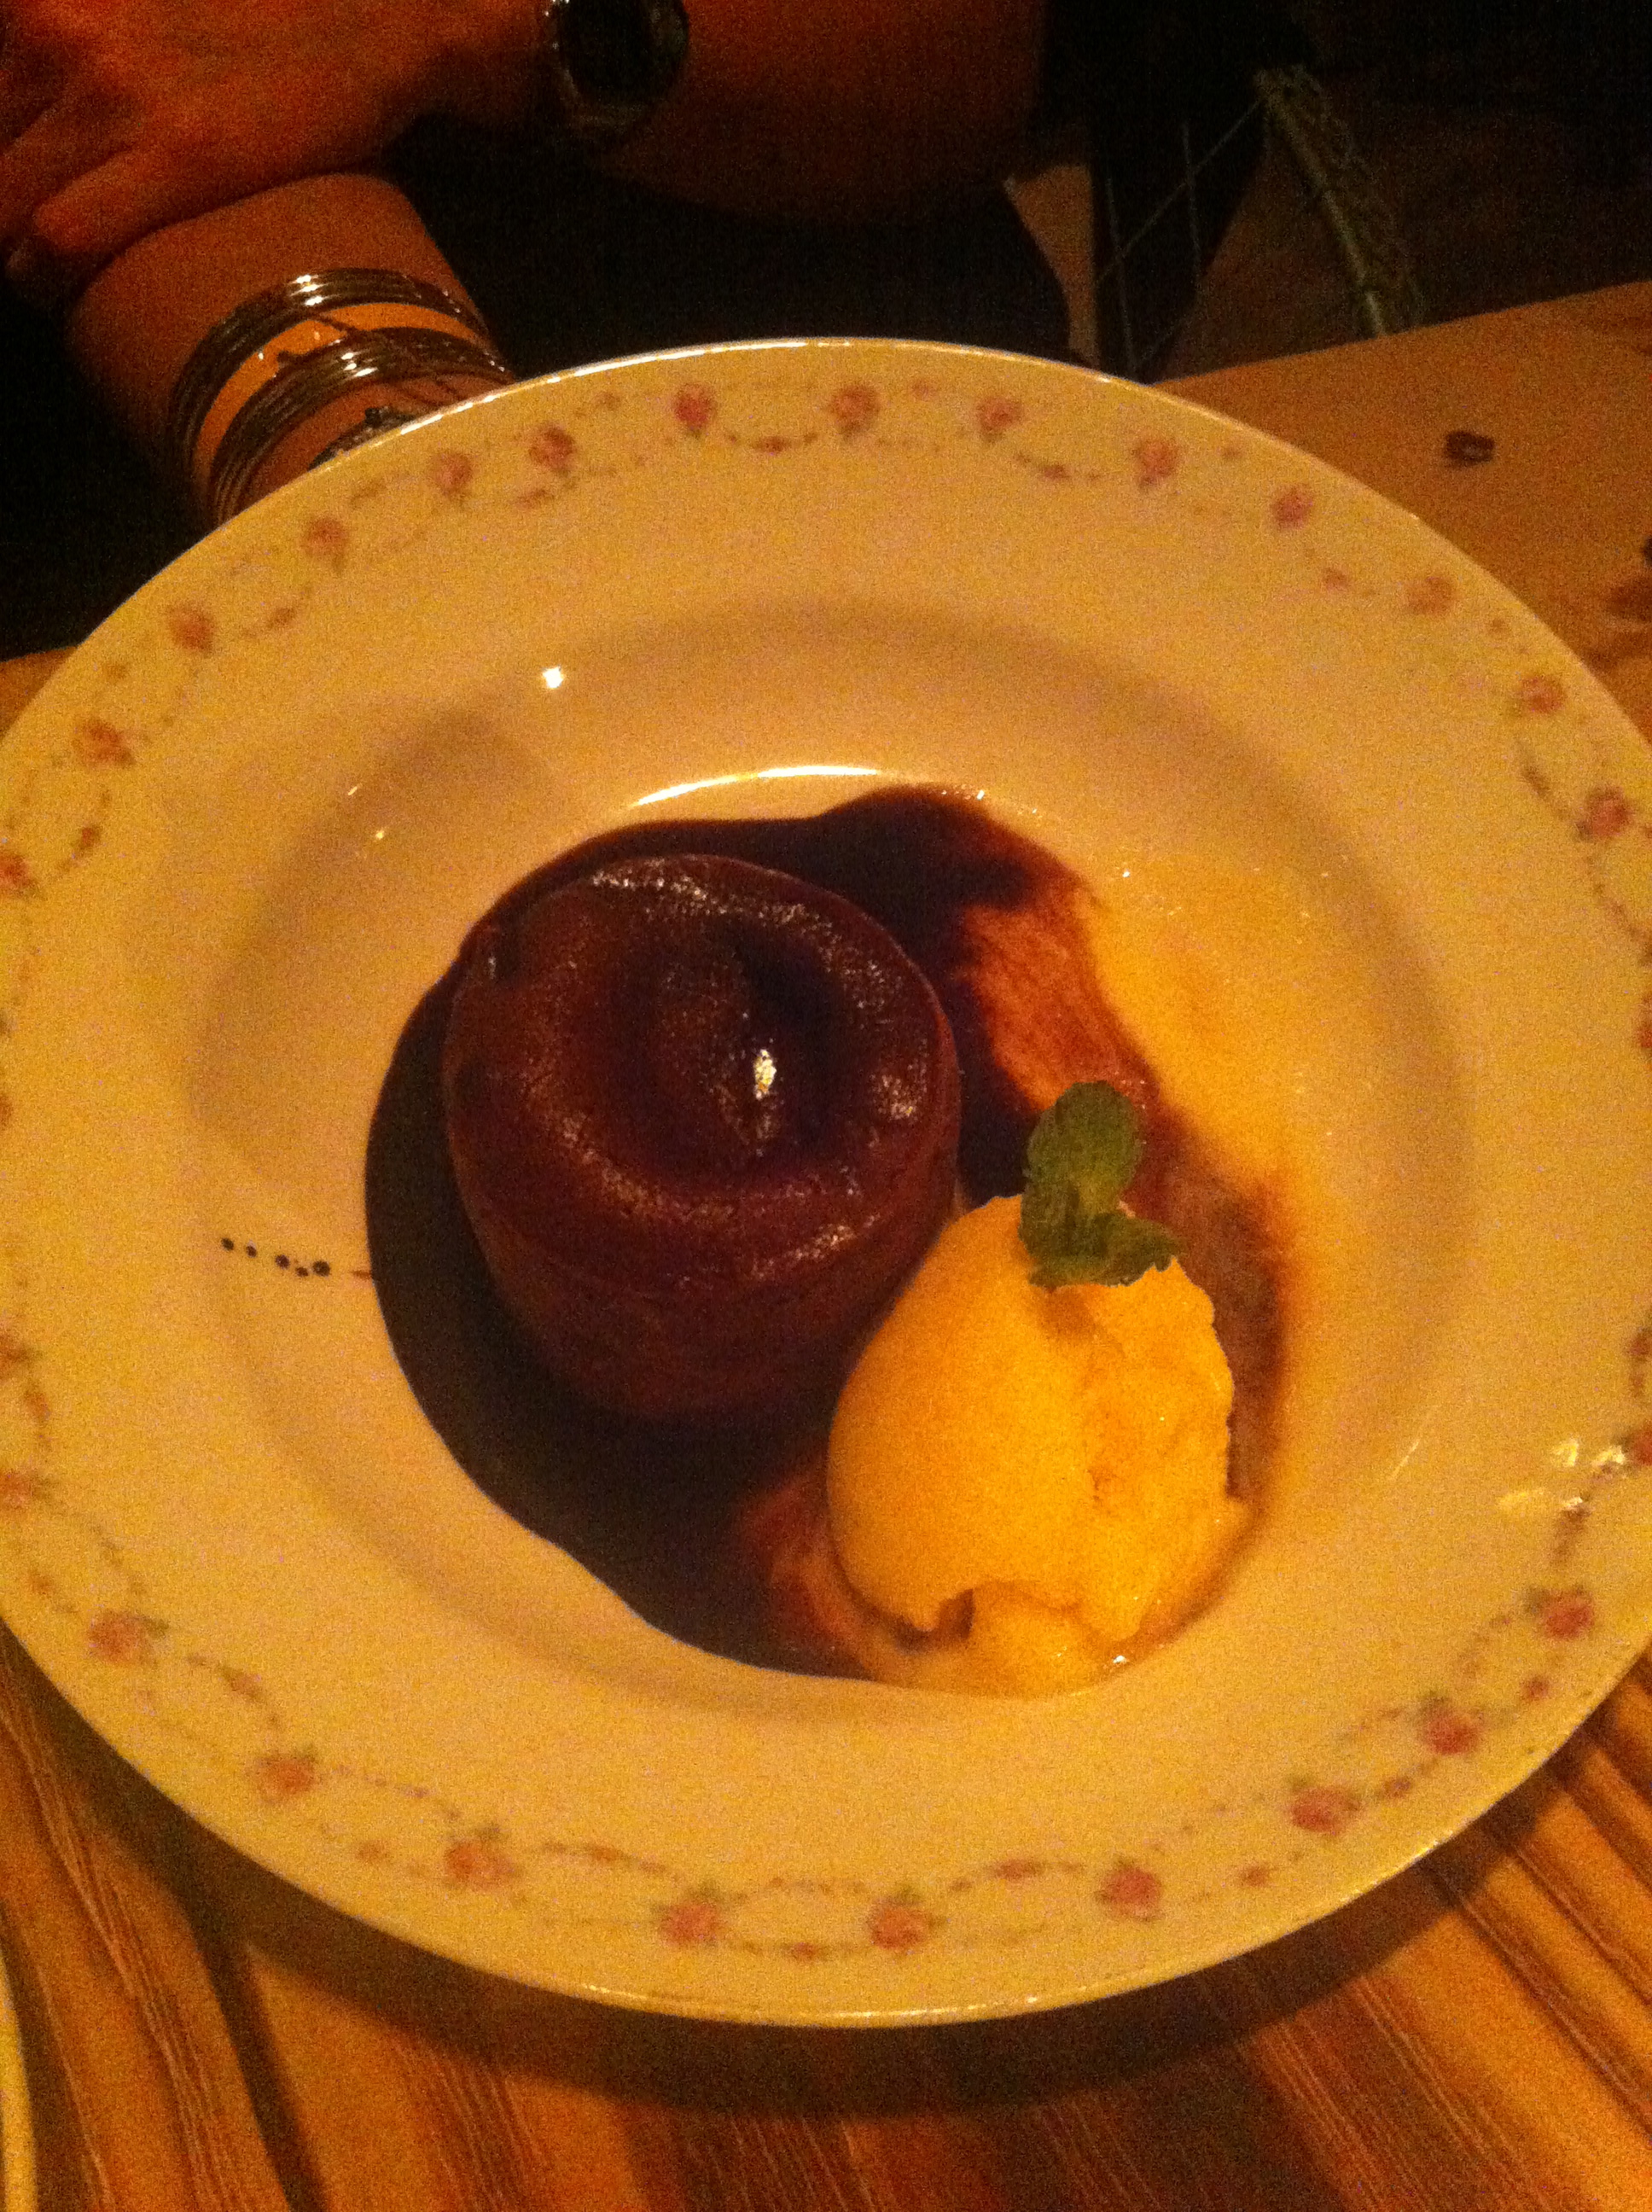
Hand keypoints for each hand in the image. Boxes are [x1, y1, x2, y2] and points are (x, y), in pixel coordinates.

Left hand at [0, 0, 532, 291]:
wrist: (367, 21)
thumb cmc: (242, 26)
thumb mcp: (120, 9)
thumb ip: (64, 43)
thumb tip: (36, 124)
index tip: (18, 199)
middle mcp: (49, 27)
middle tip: (33, 241)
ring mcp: (107, 90)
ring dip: (14, 253)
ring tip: (52, 271)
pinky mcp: (173, 156)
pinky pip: (56, 239)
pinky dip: (43, 278)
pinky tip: (61, 287)